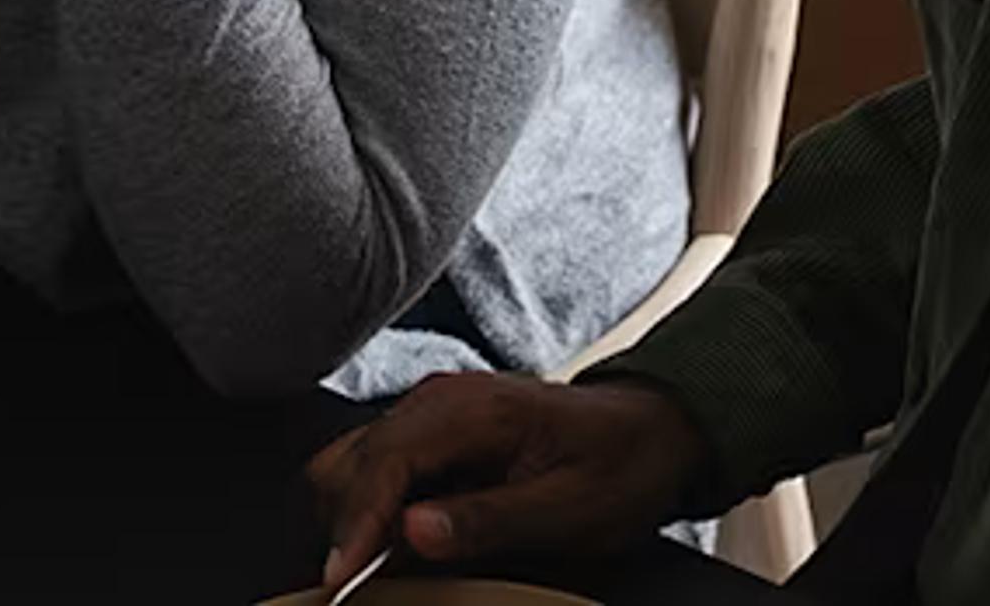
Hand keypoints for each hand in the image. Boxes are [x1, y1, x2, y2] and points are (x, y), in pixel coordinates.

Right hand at [307, 373, 709, 591]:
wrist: (650, 431)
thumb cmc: (619, 466)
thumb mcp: (569, 510)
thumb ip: (489, 520)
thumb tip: (411, 532)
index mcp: (470, 409)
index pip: (384, 461)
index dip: (354, 524)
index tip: (339, 579)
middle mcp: (437, 402)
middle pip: (348, 462)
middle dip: (345, 527)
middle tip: (362, 586)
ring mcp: (429, 416)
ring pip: (350, 467)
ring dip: (354, 521)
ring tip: (380, 572)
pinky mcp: (429, 438)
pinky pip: (376, 473)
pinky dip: (372, 515)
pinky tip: (400, 550)